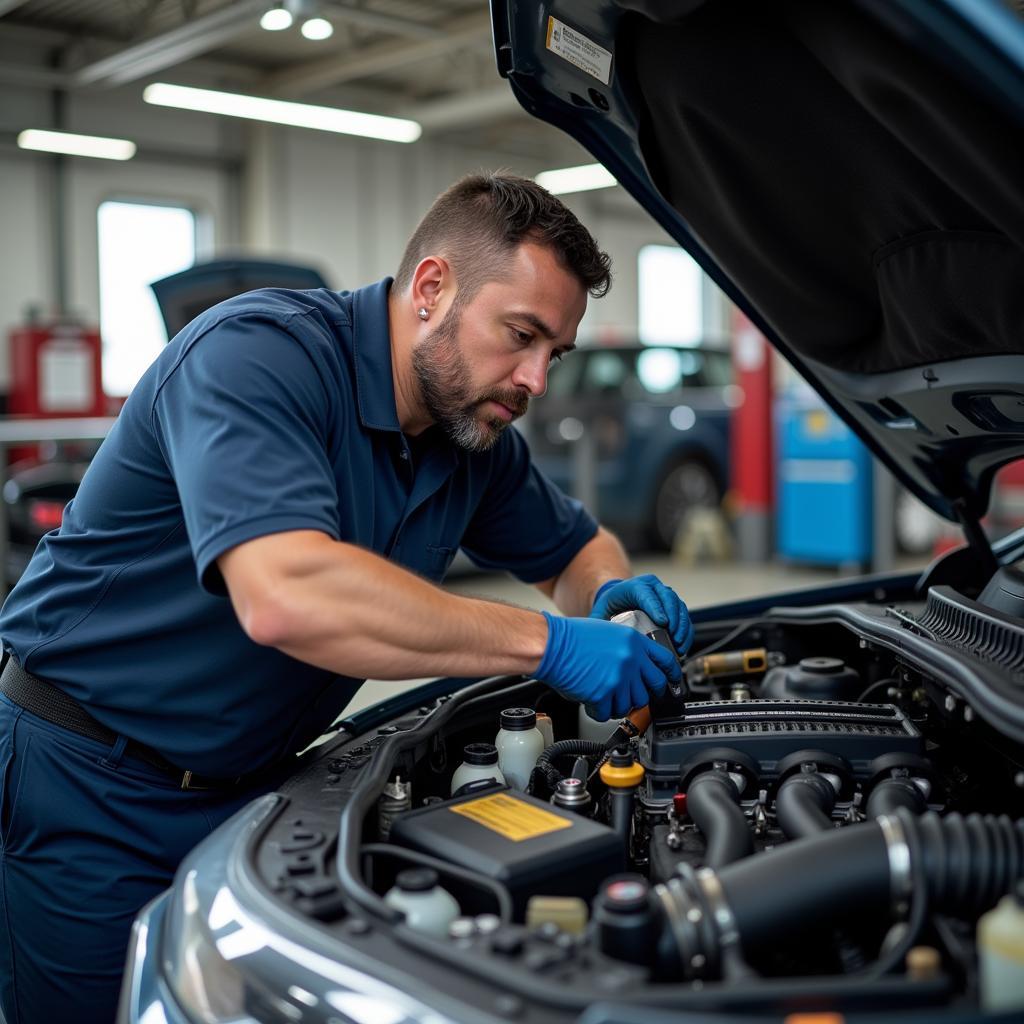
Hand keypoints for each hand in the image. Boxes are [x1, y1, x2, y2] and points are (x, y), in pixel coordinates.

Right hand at [535, 611, 682, 721]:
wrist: (552, 645)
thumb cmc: (572, 637)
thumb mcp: (608, 632)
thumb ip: (628, 648)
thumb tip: (638, 667)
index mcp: (634, 642)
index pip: (665, 661)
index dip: (671, 674)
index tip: (671, 682)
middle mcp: (631, 660)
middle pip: (653, 687)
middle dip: (644, 694)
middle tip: (633, 695)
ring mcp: (619, 678)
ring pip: (631, 704)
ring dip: (619, 704)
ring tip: (605, 696)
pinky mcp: (604, 694)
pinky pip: (609, 713)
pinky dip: (599, 711)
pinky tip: (592, 701)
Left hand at [590, 574, 693, 654]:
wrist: (619, 599)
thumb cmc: (611, 606)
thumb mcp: (601, 612)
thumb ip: (597, 623)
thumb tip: (595, 639)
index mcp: (634, 586)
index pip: (647, 594)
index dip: (656, 607)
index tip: (662, 622)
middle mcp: (652, 587)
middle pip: (668, 597)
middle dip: (673, 618)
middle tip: (673, 637)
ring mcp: (664, 594)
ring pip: (679, 606)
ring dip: (682, 626)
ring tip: (679, 645)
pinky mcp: (672, 605)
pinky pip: (683, 615)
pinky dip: (686, 630)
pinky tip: (682, 645)